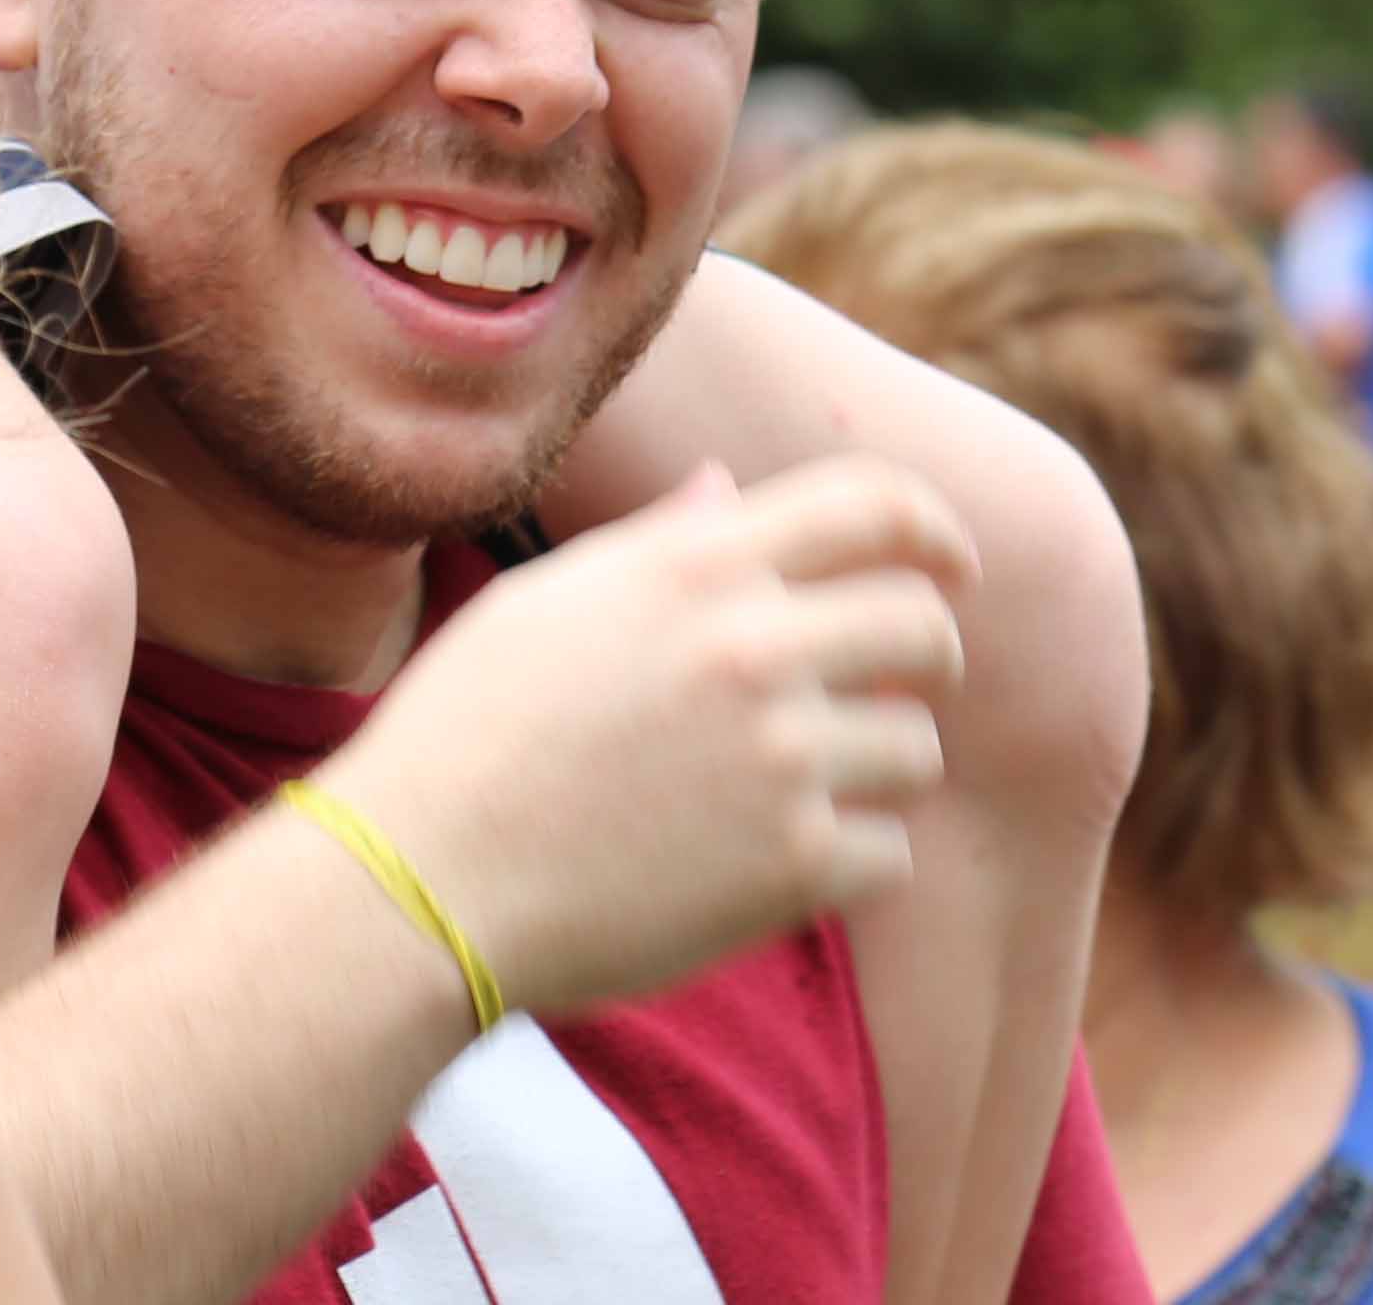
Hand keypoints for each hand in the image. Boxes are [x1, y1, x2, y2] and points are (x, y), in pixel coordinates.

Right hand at [311, 458, 969, 1022]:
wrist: (421, 881)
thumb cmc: (465, 733)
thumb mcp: (551, 602)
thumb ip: (662, 544)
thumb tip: (730, 490)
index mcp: (698, 568)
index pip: (873, 506)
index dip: (933, 529)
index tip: (950, 564)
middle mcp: (754, 648)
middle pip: (921, 626)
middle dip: (923, 655)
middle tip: (893, 691)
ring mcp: (782, 759)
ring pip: (914, 748)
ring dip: (876, 769)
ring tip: (798, 793)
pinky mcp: (791, 867)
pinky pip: (886, 854)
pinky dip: (847, 863)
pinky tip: (773, 865)